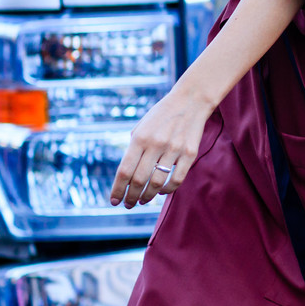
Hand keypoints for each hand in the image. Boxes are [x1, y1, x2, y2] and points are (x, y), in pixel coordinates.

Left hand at [109, 89, 214, 207]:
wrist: (190, 101)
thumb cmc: (161, 116)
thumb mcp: (141, 128)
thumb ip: (133, 149)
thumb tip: (126, 176)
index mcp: (140, 138)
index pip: (124, 171)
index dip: (118, 189)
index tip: (114, 201)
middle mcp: (156, 144)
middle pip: (139, 180)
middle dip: (131, 196)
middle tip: (128, 204)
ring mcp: (174, 149)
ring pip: (158, 183)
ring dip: (148, 196)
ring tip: (143, 201)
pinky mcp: (190, 153)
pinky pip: (177, 179)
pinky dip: (167, 190)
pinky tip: (161, 191)